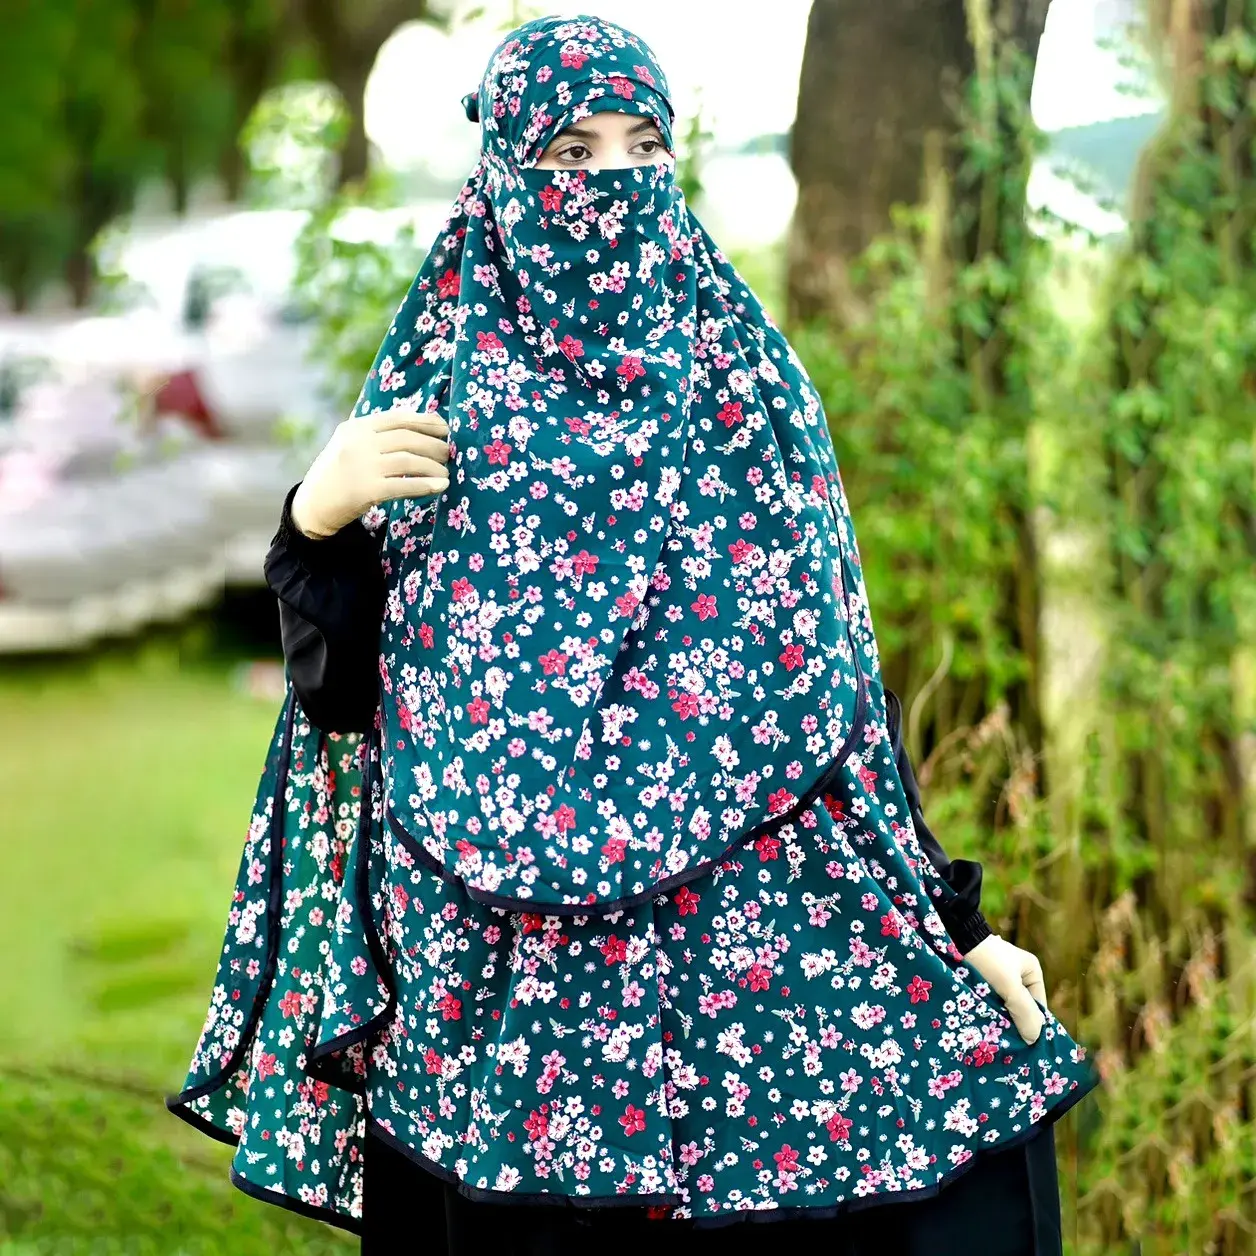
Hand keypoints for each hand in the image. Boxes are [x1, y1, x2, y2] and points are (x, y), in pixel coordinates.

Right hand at [291, 411, 450, 538]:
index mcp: (356, 428)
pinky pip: (404, 485)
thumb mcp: (351, 445)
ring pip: (409, 461)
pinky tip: (441, 486)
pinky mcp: (366, 490)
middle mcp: (358, 443)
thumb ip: (378, 435)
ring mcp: (361, 466)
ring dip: (433, 466)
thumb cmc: (339, 474)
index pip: (398, 418)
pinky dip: (426, 485)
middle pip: (407, 439)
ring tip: (446, 472)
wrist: (313, 506)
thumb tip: (423, 429)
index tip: (445, 428)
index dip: (426, 421)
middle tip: (448, 454)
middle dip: (434, 445)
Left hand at [961, 934, 1047, 1044]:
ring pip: (1003, 1007)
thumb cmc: (987, 960)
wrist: (954, 938)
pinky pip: (988, 1002)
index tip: (1021, 1042)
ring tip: (990, 1032)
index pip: (1038, 1007)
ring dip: (997, 1018)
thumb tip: (1033, 1039)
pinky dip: (985, 1011)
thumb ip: (1025, 1012)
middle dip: (1012, 1022)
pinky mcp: (980, 982)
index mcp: (1031, 972)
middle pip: (1019, 1008)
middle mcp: (1016, 975)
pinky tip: (980, 1023)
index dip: (1031, 1024)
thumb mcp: (1010, 986)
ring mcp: (997, 978)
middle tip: (1003, 1039)